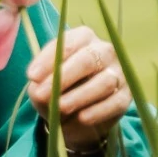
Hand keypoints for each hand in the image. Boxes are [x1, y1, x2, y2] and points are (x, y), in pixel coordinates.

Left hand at [26, 26, 131, 149]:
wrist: (76, 117)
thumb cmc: (57, 90)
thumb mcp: (42, 86)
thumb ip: (39, 84)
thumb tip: (40, 90)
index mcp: (83, 38)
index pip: (67, 43)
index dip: (49, 59)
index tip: (32, 76)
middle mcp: (104, 50)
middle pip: (89, 59)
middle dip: (64, 77)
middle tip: (43, 94)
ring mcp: (118, 73)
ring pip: (104, 81)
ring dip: (80, 96)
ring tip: (60, 107)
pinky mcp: (125, 96)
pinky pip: (115, 102)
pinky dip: (98, 111)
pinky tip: (82, 118)